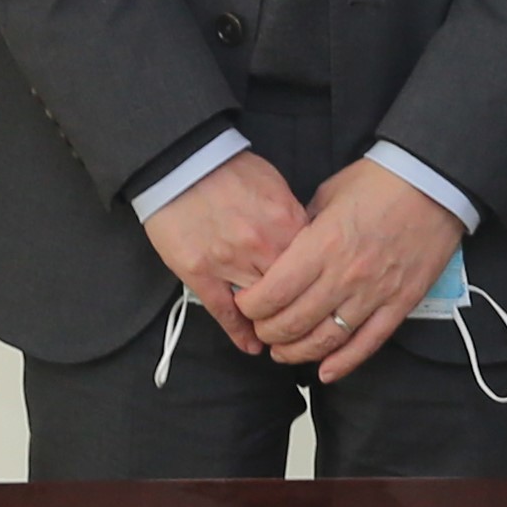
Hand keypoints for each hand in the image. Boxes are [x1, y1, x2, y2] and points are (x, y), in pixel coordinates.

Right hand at [142, 152, 312, 355]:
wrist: (182, 160)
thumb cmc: (229, 168)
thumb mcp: (275, 185)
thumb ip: (292, 218)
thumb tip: (307, 243)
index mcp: (285, 221)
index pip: (314, 267)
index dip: (319, 286)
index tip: (324, 299)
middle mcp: (262, 246)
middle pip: (292, 292)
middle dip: (299, 309)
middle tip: (306, 326)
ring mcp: (229, 262)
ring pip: (260, 307)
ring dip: (271, 323)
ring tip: (280, 339)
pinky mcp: (200, 273)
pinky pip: (224, 313)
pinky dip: (240, 333)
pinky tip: (251, 346)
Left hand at [240, 161, 461, 384]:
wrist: (434, 183)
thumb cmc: (380, 182)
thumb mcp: (328, 194)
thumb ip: (304, 228)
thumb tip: (285, 251)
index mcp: (322, 245)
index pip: (274, 292)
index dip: (252, 307)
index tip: (246, 305)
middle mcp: (345, 275)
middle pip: (294, 322)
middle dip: (269, 333)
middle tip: (262, 331)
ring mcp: (375, 293)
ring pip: (327, 340)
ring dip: (298, 353)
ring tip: (284, 353)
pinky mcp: (400, 303)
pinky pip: (368, 343)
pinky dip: (344, 363)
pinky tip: (325, 372)